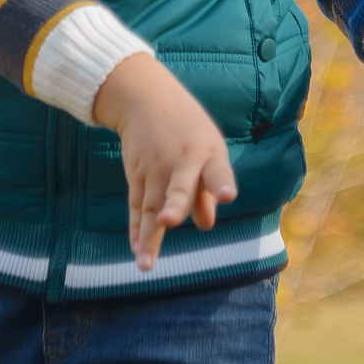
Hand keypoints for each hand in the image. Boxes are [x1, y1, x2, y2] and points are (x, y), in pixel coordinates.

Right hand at [91, 53, 236, 270]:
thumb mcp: (207, 151)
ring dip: (148, 237)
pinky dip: (136, 230)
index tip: (227, 196)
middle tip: (169, 221)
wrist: (146, 98)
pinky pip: (136, 207)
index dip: (221, 184)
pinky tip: (138, 252)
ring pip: (151, 205)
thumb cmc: (187, 130)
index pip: (217, 171)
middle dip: (175, 204)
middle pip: (179, 186)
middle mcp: (182, 161)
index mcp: (208, 154)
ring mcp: (155, 168)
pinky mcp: (136, 174)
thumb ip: (208, 189)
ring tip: (146, 265)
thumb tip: (206, 225)